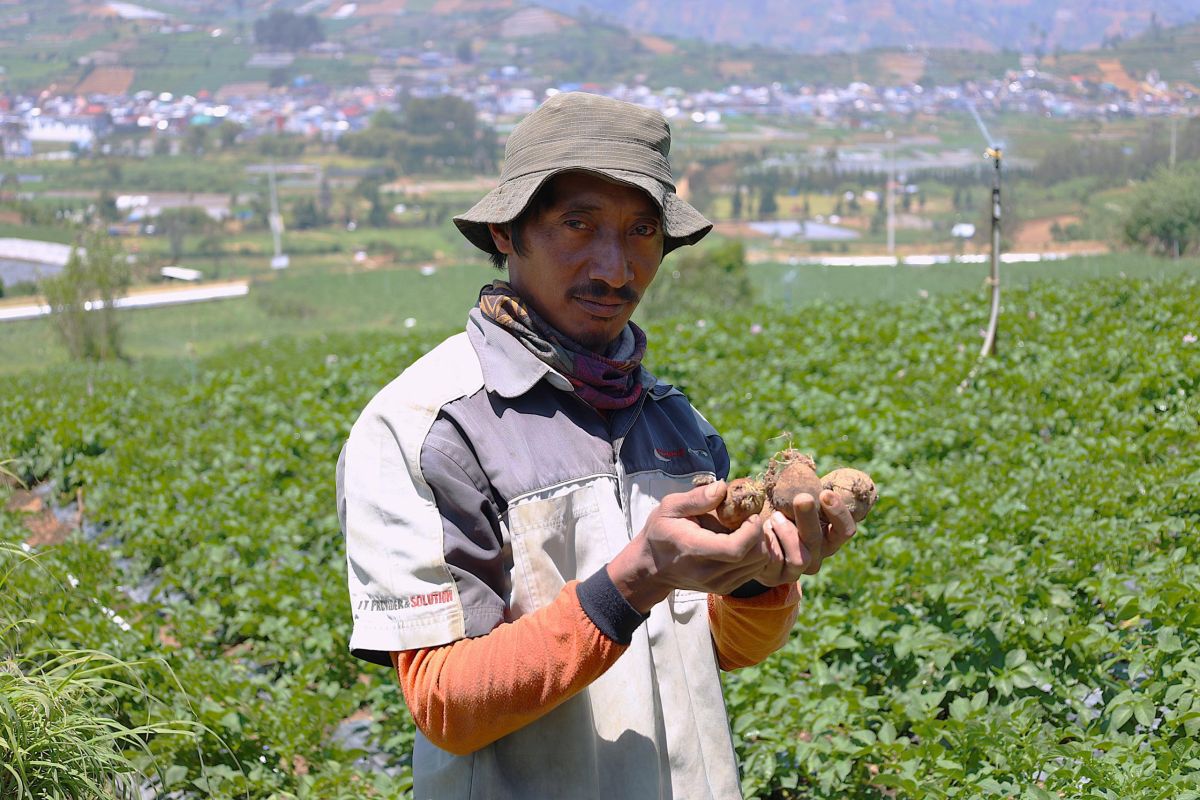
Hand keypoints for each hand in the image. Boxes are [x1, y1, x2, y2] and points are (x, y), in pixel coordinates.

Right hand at [607, 481, 771, 612]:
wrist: (652, 568)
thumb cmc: (660, 533)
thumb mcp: (670, 507)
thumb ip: (697, 498)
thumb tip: (723, 487)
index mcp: (694, 549)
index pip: (736, 549)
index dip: (752, 531)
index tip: (750, 515)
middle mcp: (708, 572)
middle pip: (754, 557)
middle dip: (760, 535)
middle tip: (752, 519)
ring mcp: (718, 584)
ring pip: (758, 566)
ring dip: (760, 545)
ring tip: (747, 530)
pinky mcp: (725, 589)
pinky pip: (753, 572)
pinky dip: (755, 556)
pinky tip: (743, 543)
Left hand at [756, 489, 856, 585]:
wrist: (752, 532)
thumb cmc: (778, 506)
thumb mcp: (792, 495)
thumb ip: (803, 484)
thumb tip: (803, 461)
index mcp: (829, 534)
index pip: (845, 529)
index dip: (839, 513)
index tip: (825, 493)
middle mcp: (819, 553)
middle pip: (821, 540)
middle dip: (810, 517)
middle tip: (801, 498)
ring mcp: (799, 568)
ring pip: (801, 557)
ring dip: (787, 534)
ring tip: (773, 517)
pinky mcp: (777, 576)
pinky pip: (776, 564)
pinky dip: (769, 545)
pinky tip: (761, 531)